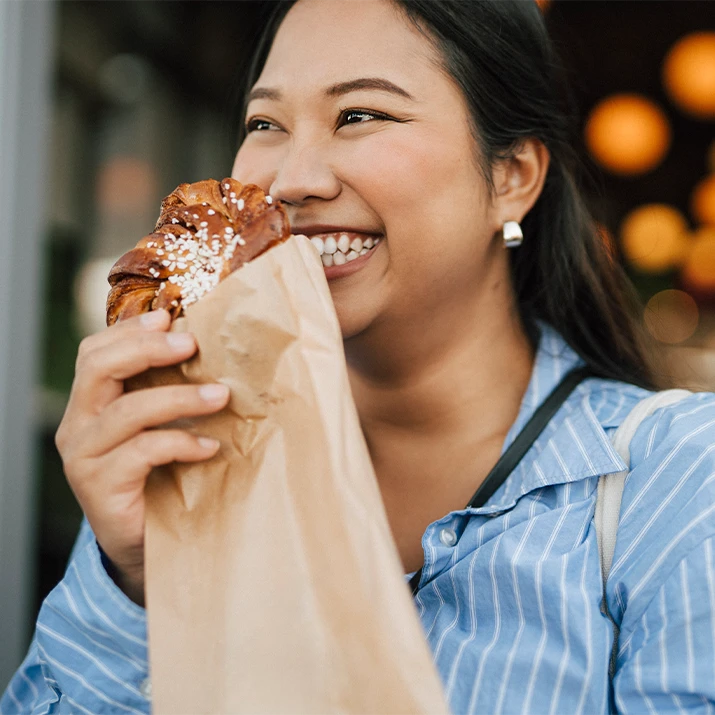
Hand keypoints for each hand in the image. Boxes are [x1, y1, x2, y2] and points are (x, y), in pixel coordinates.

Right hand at [55, 310, 229, 605]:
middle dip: (147, 349)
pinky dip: (181, 443)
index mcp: (89, 403)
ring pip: (126, 411)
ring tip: (221, 396)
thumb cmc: (159, 476)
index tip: (171, 319)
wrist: (145, 542)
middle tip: (192, 345)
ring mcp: (84, 457)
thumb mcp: (160, 425)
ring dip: (179, 398)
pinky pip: (142, 452)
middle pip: (98, 368)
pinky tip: (209, 447)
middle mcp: (77, 424)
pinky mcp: (101, 487)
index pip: (94, 352)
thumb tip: (209, 350)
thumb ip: (166, 390)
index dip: (130, 331)